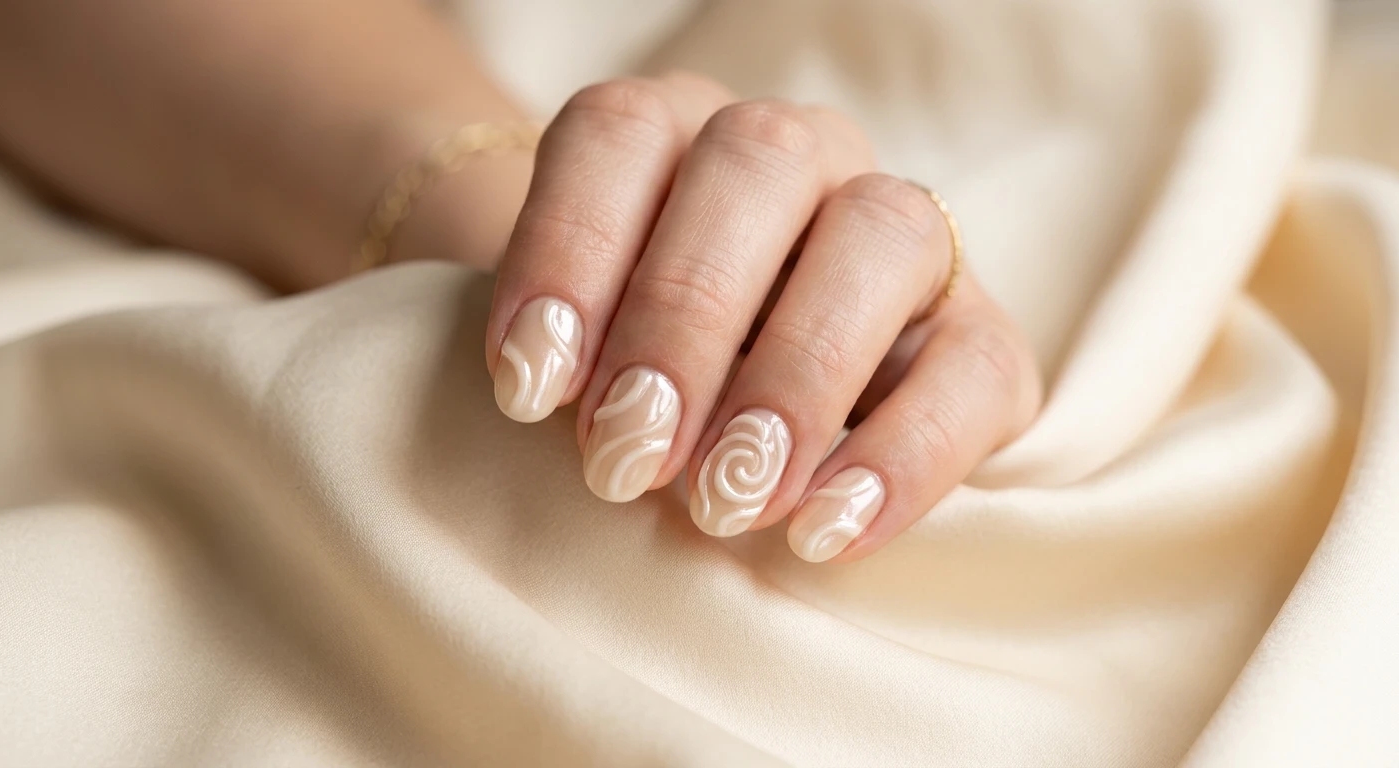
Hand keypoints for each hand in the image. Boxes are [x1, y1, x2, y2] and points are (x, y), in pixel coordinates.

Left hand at [485, 73, 1041, 562]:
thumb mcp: (583, 350)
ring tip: (723, 500)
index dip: (567, 249)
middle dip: (681, 317)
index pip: (621, 133)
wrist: (738, 414)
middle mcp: (803, 156)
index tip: (526, 389)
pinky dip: (900, 456)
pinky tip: (819, 532)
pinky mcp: (982, 334)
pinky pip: (970, 370)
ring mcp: (904, 232)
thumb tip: (592, 419)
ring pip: (883, 234)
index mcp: (682, 135)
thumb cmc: (633, 371)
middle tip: (625, 458)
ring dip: (795, 373)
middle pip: (757, 165)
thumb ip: (575, 356)